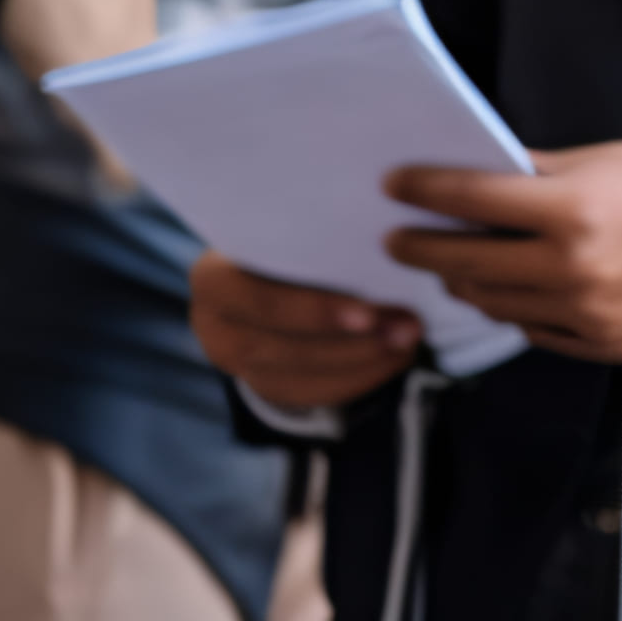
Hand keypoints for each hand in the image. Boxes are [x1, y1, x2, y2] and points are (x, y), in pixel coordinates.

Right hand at [192, 251, 421, 410]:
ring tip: (408, 338)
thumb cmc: (302, 238)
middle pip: (271, 344)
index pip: (251, 296)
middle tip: (406, 329)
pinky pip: (309, 392)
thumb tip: (388, 243)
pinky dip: (357, 377)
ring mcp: (234, 357)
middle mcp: (213, 320)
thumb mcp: (306, 229)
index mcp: (213, 274)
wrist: (284, 271)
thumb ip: (325, 235)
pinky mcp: (263, 382)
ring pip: (293, 373)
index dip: (309, 310)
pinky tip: (396, 357)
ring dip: (359, 359)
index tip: (367, 313)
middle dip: (344, 341)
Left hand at [382, 141, 621, 363]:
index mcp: (574, 210)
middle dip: (422, 247)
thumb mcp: (600, 161)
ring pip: (493, 303)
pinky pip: (534, 329)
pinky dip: (517, 308)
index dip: (424, 191)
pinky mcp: (603, 344)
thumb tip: (471, 180)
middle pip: (467, 262)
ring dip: (465, 282)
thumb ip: (533, 174)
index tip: (395, 187)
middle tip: (398, 239)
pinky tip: (512, 290)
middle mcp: (576, 267)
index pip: (472, 200)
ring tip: (455, 266)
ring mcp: (588, 312)